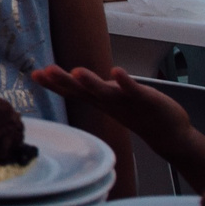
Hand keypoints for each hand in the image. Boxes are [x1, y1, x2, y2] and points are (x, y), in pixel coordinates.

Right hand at [30, 64, 191, 149]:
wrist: (170, 135)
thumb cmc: (140, 115)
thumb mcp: (112, 101)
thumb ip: (94, 91)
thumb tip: (73, 78)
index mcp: (100, 101)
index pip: (74, 91)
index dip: (54, 84)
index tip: (34, 74)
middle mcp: (110, 102)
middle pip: (83, 92)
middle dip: (63, 82)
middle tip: (44, 72)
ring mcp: (127, 102)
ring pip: (105, 92)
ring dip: (91, 83)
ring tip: (76, 71)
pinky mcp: (146, 100)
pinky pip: (134, 90)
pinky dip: (125, 82)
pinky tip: (116, 71)